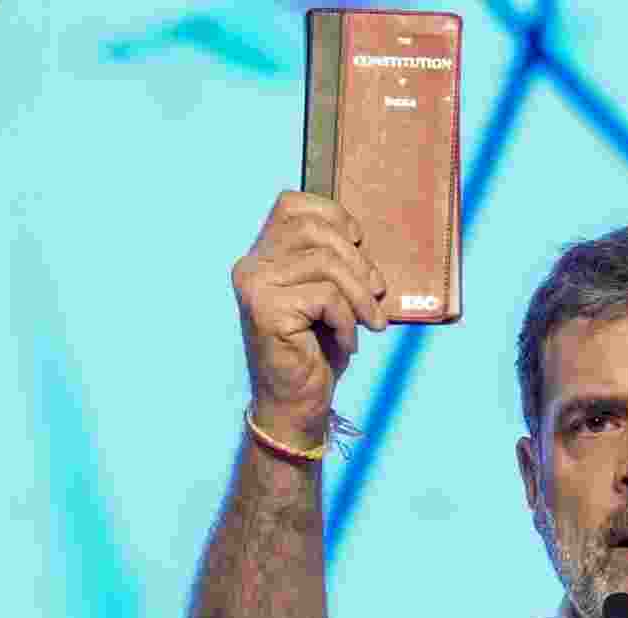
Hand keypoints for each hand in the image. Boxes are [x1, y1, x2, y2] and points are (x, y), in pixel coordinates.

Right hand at [232, 191, 388, 448]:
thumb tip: (358, 235)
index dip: (332, 216)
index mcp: (262, 254)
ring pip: (325, 262)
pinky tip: (347, 342)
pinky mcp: (265, 309)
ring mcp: (254, 285)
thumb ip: (332, 259)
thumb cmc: (317, 348)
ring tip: (370, 321)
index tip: (358, 243)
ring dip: (359, 295)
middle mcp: (250, 264)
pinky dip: (347, 320)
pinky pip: (326, 296)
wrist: (296, 403)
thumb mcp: (328, 293)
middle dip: (357, 261)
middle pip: (314, 229)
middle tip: (377, 295)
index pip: (292, 204)